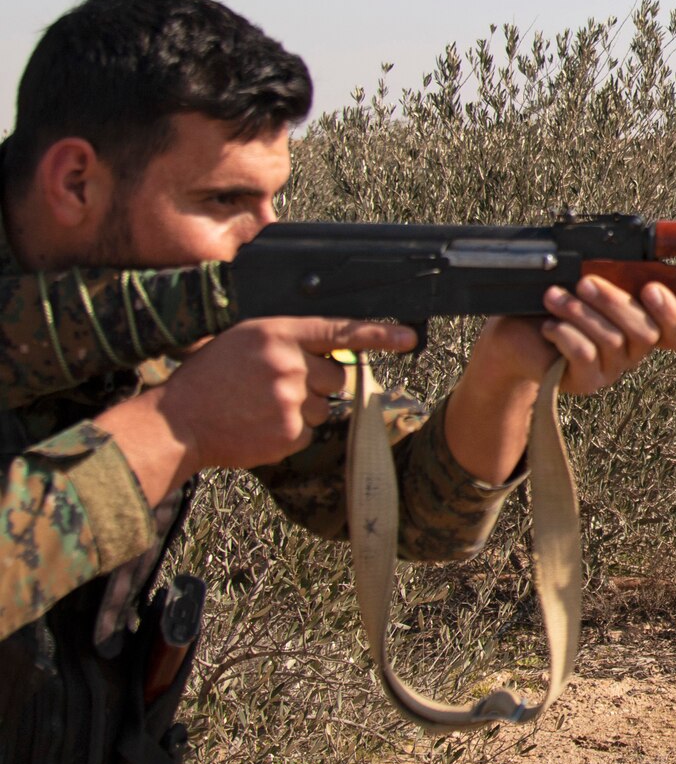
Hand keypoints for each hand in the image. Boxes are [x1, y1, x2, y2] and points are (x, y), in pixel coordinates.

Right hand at [140, 318, 415, 472]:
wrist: (177, 421)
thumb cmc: (209, 378)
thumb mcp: (243, 340)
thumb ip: (287, 341)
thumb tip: (332, 352)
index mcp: (277, 332)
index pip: (340, 330)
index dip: (380, 335)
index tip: (409, 338)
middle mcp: (289, 362)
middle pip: (337, 375)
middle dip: (317, 382)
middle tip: (276, 387)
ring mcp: (291, 399)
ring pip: (326, 406)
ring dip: (303, 408)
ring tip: (261, 407)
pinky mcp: (290, 432)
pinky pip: (311, 432)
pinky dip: (291, 432)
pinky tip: (259, 426)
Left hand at [444, 279, 675, 483]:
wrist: (514, 333)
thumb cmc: (552, 304)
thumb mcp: (581, 284)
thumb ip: (608, 277)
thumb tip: (619, 263)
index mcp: (640, 322)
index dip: (673, 312)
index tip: (650, 288)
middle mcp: (633, 350)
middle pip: (646, 332)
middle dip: (614, 302)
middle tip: (584, 283)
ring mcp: (612, 369)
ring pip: (612, 341)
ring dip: (580, 312)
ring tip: (553, 297)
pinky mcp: (587, 382)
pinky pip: (586, 356)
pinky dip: (565, 334)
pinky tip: (548, 325)